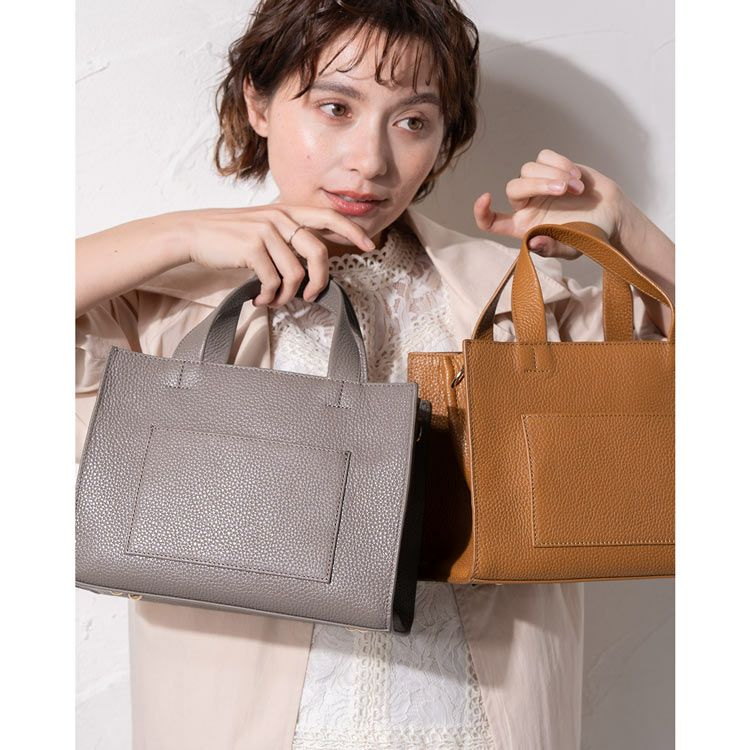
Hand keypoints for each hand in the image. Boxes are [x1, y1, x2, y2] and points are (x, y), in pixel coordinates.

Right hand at [175, 204, 374, 306]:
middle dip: (320, 281)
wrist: (193, 234)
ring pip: (295, 274)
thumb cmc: (230, 236)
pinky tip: (258, 299)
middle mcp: (280, 218)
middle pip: (319, 252)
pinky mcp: (252, 248)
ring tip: (272, 300)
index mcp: (287, 211)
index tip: (369, 245)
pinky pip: (273, 282)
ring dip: (286, 296)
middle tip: (310, 297)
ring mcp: (266, 231)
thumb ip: (289, 235)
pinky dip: (268, 297)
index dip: (352, 231)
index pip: (329, 216)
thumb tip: (315, 258)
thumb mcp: (264, 226)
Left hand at [473, 148, 624, 258]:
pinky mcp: (552, 167)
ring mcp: (538, 184)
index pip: (492, 222)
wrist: (612, 213)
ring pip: (528, 169)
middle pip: (513, 188)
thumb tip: (532, 243)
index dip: (482, 212)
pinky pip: (544, 157)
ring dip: (554, 175)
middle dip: (537, 185)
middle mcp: (526, 205)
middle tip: (564, 191)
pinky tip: (577, 178)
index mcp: (524, 227)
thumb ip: (552, 247)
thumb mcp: (572, 248)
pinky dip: (561, 164)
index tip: (485, 197)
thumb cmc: (589, 235)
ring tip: (577, 189)